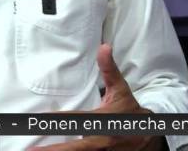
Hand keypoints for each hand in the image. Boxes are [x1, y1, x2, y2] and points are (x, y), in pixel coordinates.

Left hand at [28, 44, 164, 150]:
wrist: (149, 135)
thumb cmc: (129, 109)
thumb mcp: (121, 89)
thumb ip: (109, 69)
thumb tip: (104, 46)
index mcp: (101, 120)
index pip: (75, 120)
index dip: (57, 121)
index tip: (39, 121)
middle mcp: (100, 139)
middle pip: (73, 147)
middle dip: (53, 150)